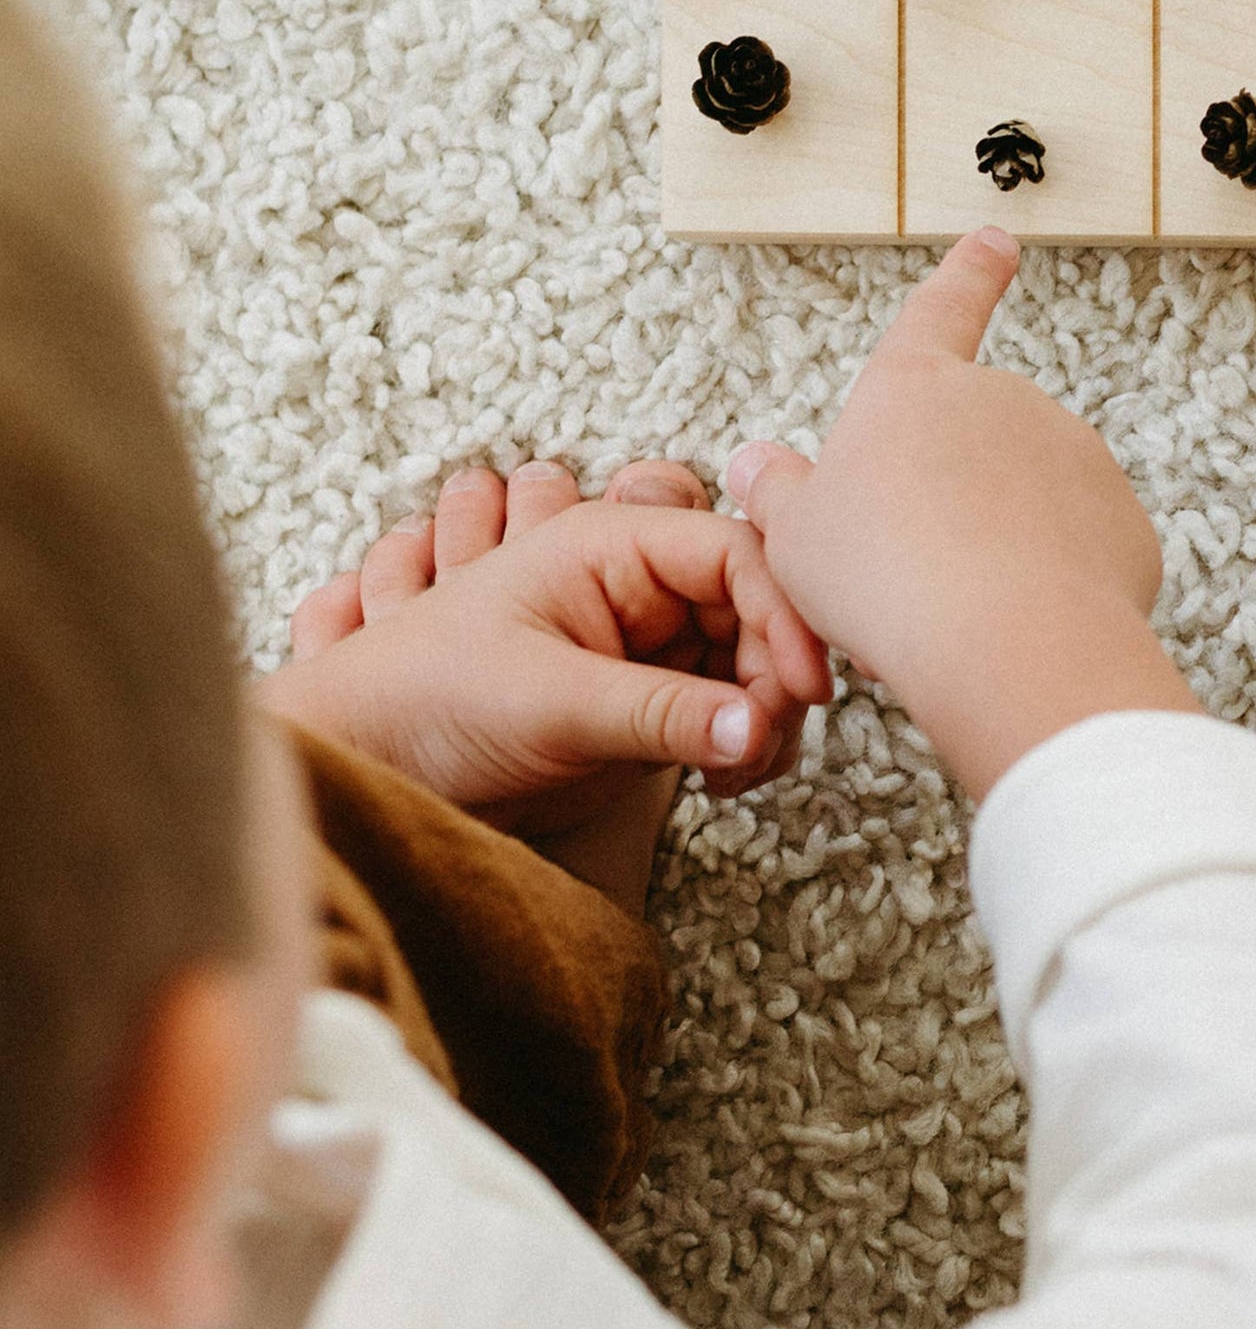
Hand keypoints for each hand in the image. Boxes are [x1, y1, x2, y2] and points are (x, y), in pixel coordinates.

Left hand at [259, 468, 831, 833]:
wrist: (376, 769)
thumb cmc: (430, 700)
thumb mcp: (551, 703)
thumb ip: (662, 713)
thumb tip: (760, 728)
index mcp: (609, 545)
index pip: (734, 553)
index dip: (784, 613)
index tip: (805, 687)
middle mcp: (644, 585)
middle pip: (761, 607)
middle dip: (779, 675)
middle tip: (766, 742)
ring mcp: (654, 642)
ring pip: (757, 661)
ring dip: (768, 716)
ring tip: (739, 775)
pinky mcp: (658, 699)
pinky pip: (735, 709)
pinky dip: (747, 744)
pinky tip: (724, 783)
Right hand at [728, 229, 1199, 801]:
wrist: (1009, 645)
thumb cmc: (885, 581)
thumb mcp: (796, 537)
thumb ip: (779, 494)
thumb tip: (754, 464)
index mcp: (914, 387)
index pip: (941, 309)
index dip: (967, 273)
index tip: (997, 240)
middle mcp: (1003, 399)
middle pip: (972, 442)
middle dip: (951, 498)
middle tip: (911, 573)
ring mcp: (1074, 453)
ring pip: (1028, 499)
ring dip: (999, 541)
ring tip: (960, 609)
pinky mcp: (1122, 519)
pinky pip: (1077, 549)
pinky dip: (1052, 581)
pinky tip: (1019, 625)